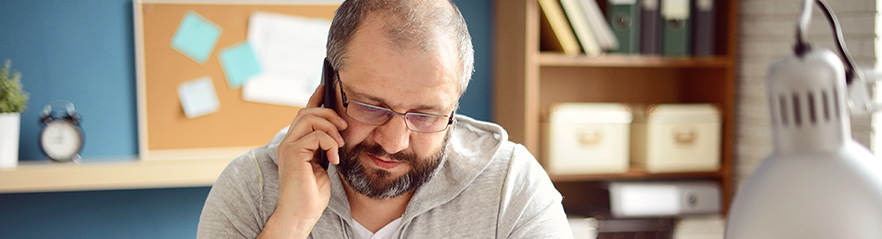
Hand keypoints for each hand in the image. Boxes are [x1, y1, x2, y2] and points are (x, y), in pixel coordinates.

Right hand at [260, 85, 346, 238]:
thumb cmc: (312, 194)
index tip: (325, 86)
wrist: (302, 213)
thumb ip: (324, 146)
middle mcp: (288, 142)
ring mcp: (288, 146)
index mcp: (295, 143)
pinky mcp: (293, 153)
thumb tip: (337, 131)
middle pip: (307, 111)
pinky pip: (316, 135)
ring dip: (331, 128)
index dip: (314, 98)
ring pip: (310, 118)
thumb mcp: (323, 164)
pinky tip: (334, 158)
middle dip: (329, 113)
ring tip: (340, 145)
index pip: (303, 114)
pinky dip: (330, 144)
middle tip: (344, 127)